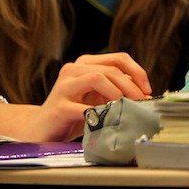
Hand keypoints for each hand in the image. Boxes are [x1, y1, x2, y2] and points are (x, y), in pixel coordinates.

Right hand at [25, 52, 151, 141]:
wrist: (40, 129)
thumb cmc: (74, 114)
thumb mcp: (97, 97)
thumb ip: (116, 90)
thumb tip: (146, 93)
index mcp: (85, 63)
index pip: (119, 58)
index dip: (138, 72)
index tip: (147, 90)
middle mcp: (73, 69)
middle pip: (111, 69)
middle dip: (131, 86)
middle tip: (142, 103)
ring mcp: (64, 86)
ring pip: (98, 77)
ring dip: (117, 94)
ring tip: (126, 108)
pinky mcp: (58, 106)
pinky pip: (84, 107)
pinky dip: (100, 113)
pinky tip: (107, 121)